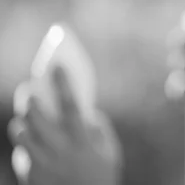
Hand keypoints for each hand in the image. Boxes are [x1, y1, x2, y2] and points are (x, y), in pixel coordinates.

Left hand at [8, 67, 121, 184]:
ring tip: (25, 113)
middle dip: (30, 98)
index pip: (71, 105)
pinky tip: (30, 141)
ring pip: (22, 134)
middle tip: (29, 87)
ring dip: (22, 120)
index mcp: (82, 142)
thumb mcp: (109, 151)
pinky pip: (21, 153)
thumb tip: (83, 109)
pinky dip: (25, 144)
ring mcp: (42, 165)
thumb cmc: (101, 176)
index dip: (64, 82)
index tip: (59, 65)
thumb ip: (98, 128)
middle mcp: (60, 152)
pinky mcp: (30, 176)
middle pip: (37, 117)